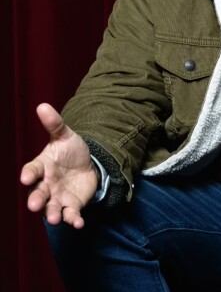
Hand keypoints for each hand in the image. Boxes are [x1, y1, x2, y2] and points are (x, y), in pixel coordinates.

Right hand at [19, 103, 97, 227]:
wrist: (87, 164)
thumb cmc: (70, 150)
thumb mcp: (65, 135)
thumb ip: (54, 124)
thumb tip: (42, 105)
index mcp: (41, 167)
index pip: (32, 170)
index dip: (28, 174)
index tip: (25, 177)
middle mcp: (46, 184)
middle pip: (37, 194)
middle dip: (36, 200)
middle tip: (34, 206)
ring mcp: (57, 197)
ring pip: (51, 208)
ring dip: (52, 214)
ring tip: (54, 219)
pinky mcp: (71, 205)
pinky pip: (71, 214)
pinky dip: (73, 220)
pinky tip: (79, 224)